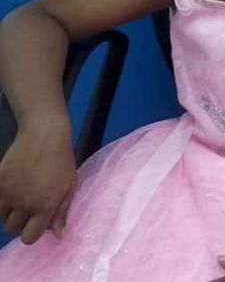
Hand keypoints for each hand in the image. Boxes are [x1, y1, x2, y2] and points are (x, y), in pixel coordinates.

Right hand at [0, 116, 75, 243]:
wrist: (44, 134)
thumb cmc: (62, 159)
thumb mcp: (70, 184)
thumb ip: (62, 211)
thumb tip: (58, 236)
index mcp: (45, 206)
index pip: (29, 237)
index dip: (32, 232)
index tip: (36, 222)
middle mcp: (24, 204)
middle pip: (13, 228)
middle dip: (21, 220)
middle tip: (29, 205)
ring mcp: (9, 193)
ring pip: (1, 217)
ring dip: (9, 211)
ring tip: (20, 195)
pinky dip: (1, 198)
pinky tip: (13, 185)